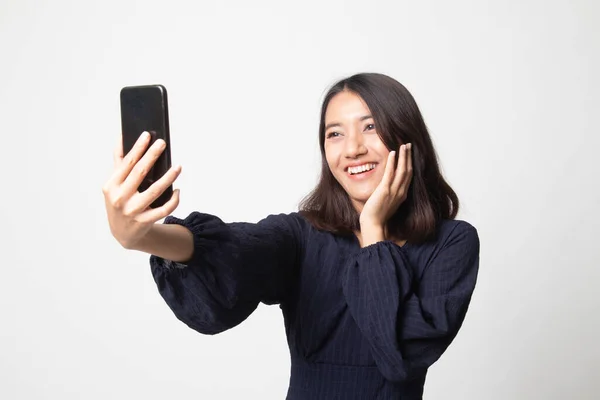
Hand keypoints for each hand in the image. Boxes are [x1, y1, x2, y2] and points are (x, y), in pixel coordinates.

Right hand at [102, 131, 181, 248]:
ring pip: (155, 190)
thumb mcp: (114, 185)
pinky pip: (164, 209)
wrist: (122, 233)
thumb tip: (122, 137)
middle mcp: (120, 198)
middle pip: (140, 172)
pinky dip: (173, 199)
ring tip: (178, 166)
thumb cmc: (120, 202)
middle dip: (152, 155)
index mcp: (111, 186)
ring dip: (169, 177)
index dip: (137, 148)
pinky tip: (177, 190)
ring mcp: (132, 210)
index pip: (127, 163)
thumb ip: (119, 162)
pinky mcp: (145, 221)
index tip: (147, 135)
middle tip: (162, 143)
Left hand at [359, 143, 412, 228]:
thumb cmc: (378, 214)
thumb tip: (389, 186)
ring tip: (404, 145)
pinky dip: (392, 162)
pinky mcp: (385, 190)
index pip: (409, 175)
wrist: (373, 223)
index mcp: (402, 194)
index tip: (409, 153)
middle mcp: (401, 192)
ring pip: (402, 170)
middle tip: (409, 144)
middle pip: (408, 170)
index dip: (410, 163)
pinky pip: (390, 173)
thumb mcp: (388, 202)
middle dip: (409, 157)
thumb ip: (391, 193)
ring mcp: (394, 191)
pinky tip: (393, 153)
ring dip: (403, 156)